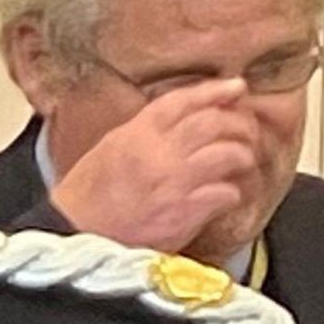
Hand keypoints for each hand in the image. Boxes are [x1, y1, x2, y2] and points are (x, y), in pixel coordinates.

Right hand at [49, 80, 274, 254]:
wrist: (75, 236)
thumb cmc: (89, 195)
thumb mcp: (110, 148)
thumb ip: (145, 130)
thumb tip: (184, 116)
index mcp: (135, 134)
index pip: (183, 101)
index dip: (214, 91)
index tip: (237, 88)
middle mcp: (157, 153)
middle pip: (214, 123)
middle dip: (240, 123)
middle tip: (247, 130)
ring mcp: (173, 183)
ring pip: (229, 154)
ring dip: (243, 156)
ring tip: (242, 161)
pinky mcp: (184, 213)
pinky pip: (226, 193)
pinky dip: (233, 192)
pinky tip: (228, 195)